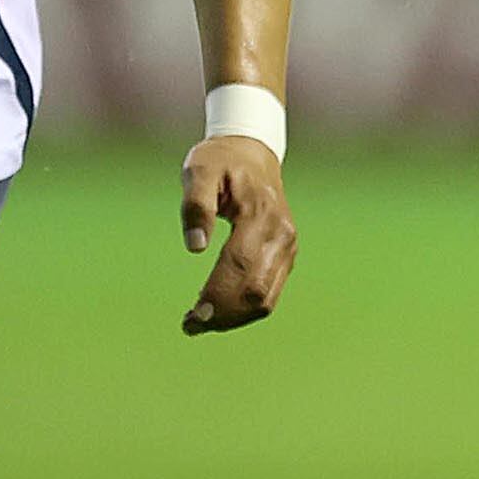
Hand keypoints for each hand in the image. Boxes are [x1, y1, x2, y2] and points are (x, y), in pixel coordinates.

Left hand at [178, 135, 294, 333]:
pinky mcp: (286, 257)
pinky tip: (218, 313)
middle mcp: (281, 234)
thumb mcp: (199, 170)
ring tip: (199, 322)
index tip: (192, 317)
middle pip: (255, 290)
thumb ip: (196, 205)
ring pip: (265, 299)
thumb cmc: (219, 161)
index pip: (240, 264)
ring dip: (233, 318)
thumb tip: (195, 247)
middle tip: (190, 325)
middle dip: (223, 315)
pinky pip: (268, 294)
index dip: (217, 295)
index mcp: (260, 213)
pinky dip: (244, 311)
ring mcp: (288, 248)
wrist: (252, 153)